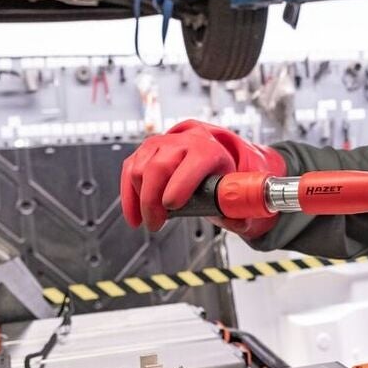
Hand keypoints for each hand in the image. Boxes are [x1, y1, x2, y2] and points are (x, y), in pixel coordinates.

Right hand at [120, 120, 285, 235]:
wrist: (206, 153)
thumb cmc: (217, 174)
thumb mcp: (230, 190)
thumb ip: (235, 209)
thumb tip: (239, 223)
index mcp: (208, 151)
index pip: (192, 165)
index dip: (179, 184)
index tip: (171, 206)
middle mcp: (181, 143)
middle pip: (158, 168)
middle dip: (152, 200)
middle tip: (156, 224)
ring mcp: (160, 144)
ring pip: (139, 170)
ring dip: (140, 200)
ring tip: (152, 219)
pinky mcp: (144, 151)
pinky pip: (129, 171)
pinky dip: (128, 197)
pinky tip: (134, 216)